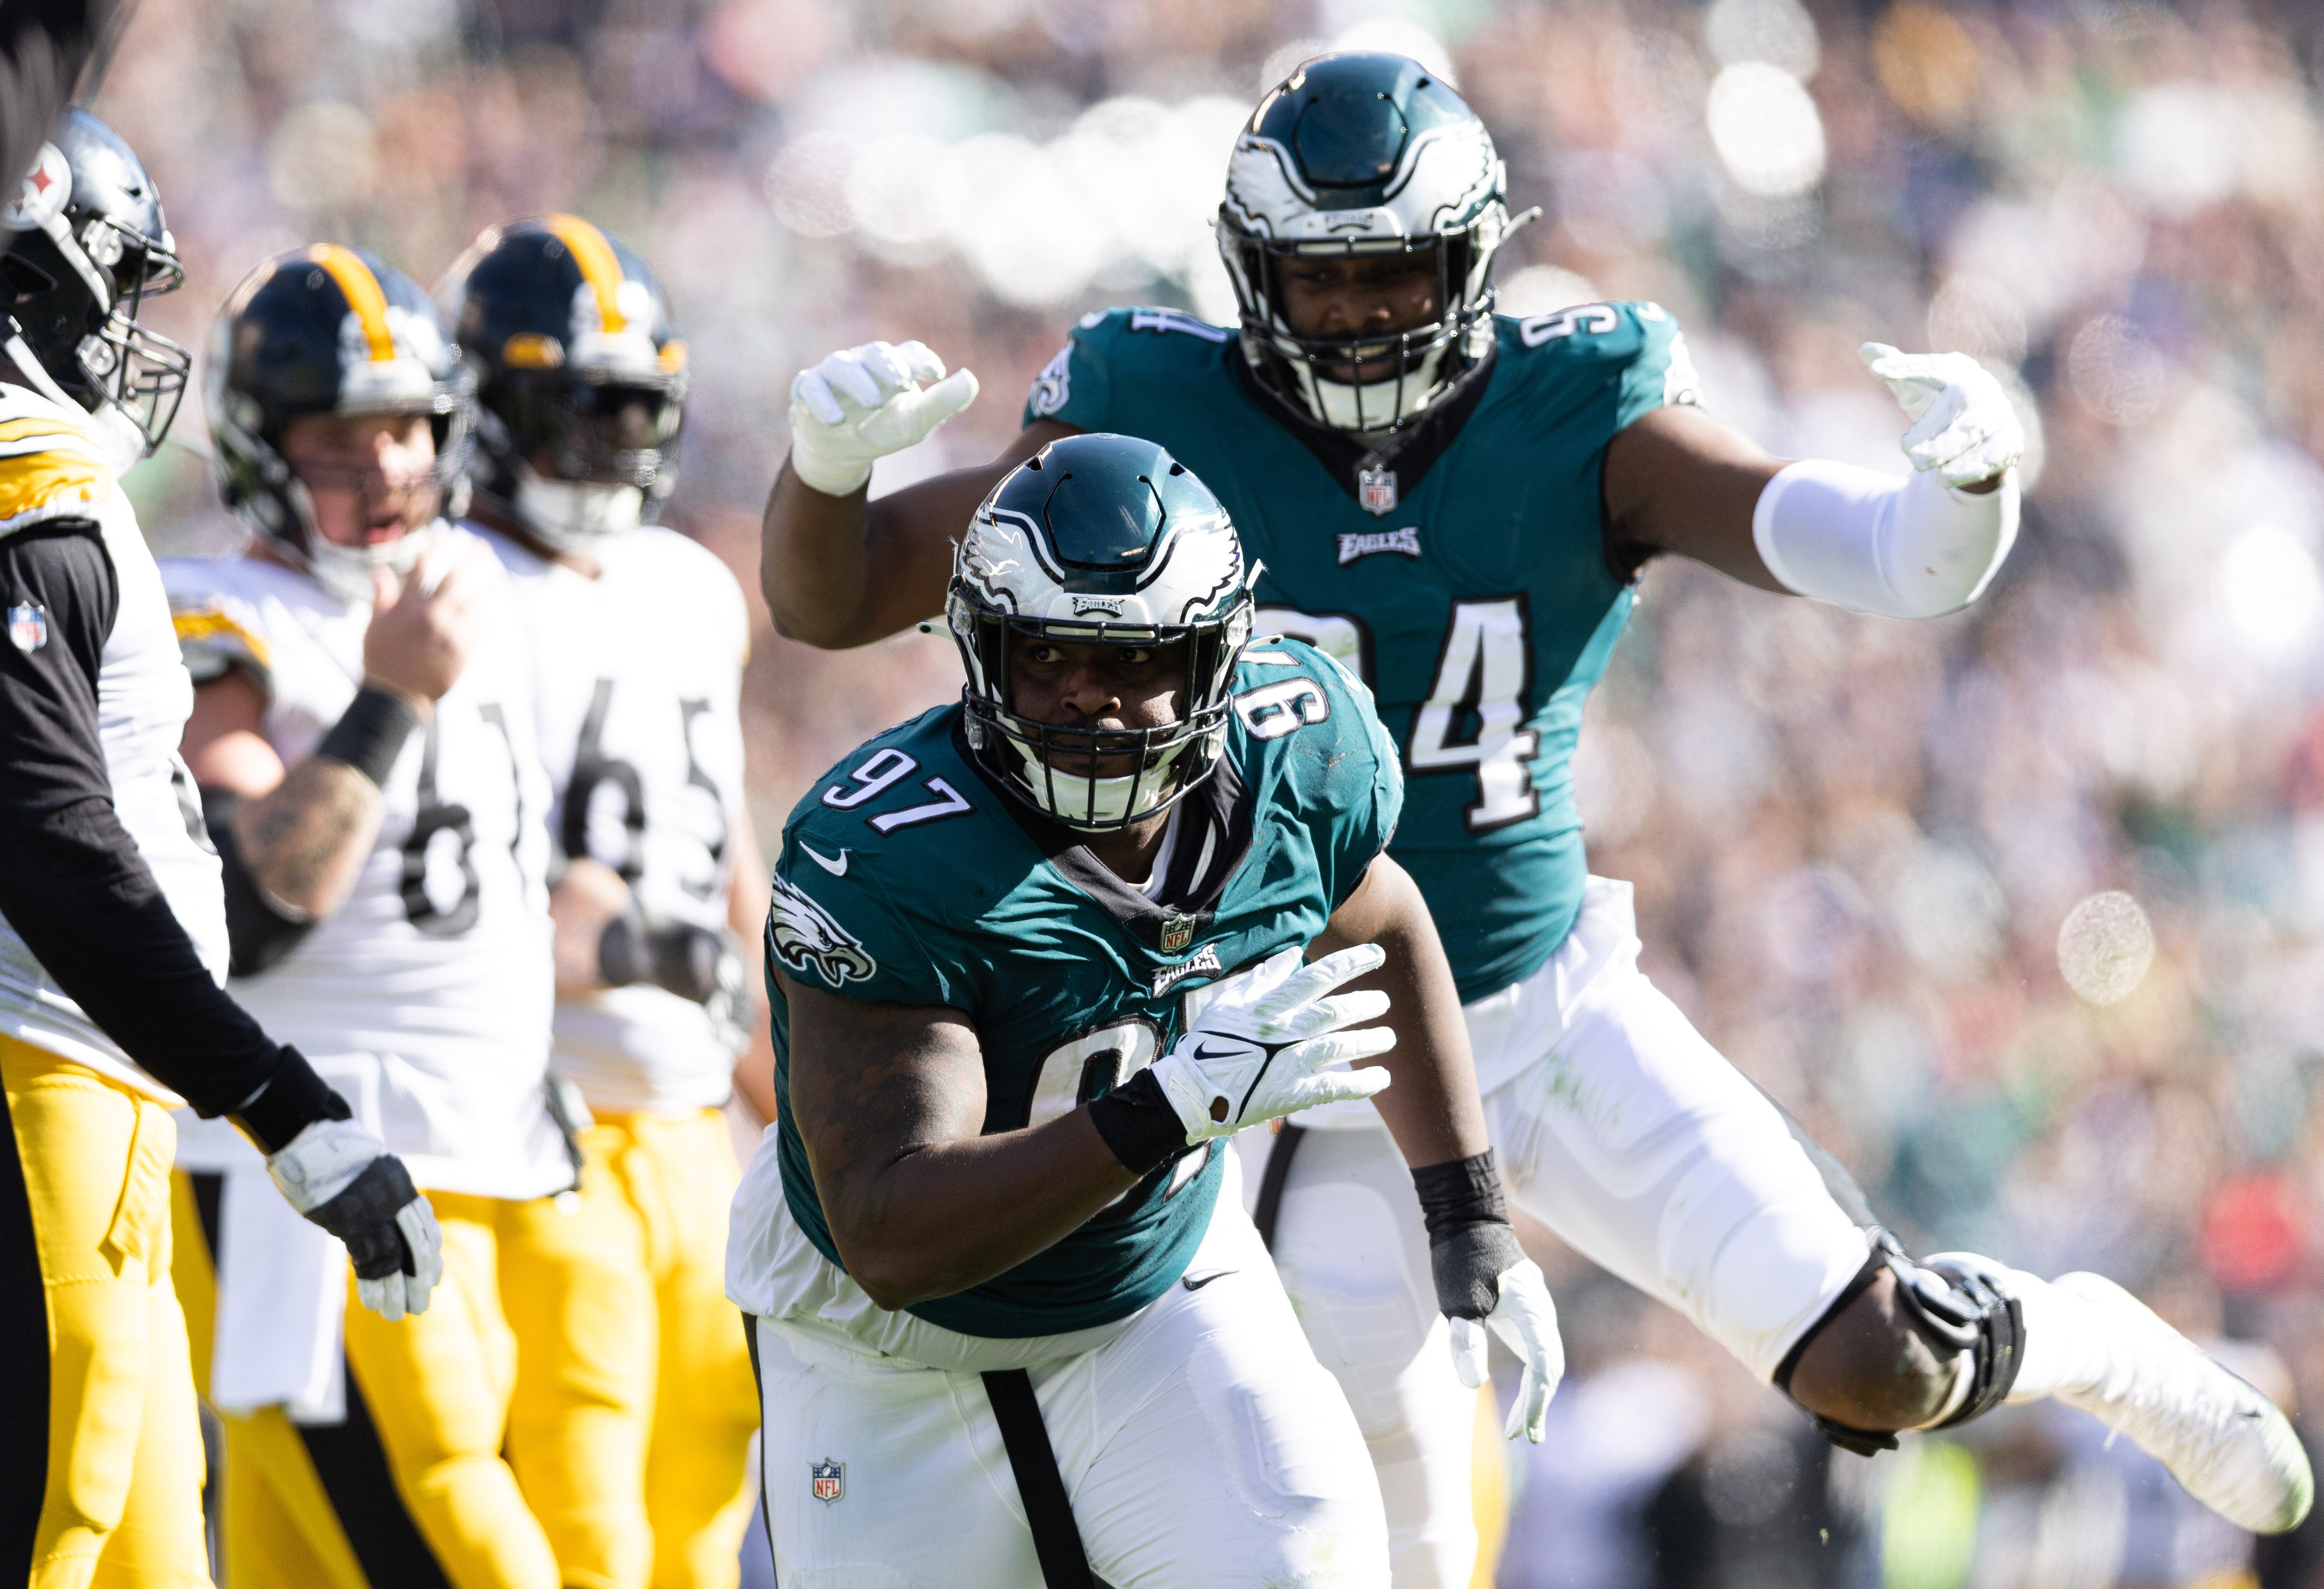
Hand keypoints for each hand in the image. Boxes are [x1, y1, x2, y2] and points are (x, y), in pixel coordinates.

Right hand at [265, 1118, 444, 1320]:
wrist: (312, 1131)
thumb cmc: (334, 1152)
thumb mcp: (369, 1171)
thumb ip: (381, 1195)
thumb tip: (383, 1223)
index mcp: (401, 1186)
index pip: (424, 1226)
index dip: (429, 1255)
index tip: (434, 1277)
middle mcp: (395, 1198)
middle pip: (416, 1246)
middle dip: (419, 1278)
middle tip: (422, 1304)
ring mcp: (373, 1209)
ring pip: (394, 1257)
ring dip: (397, 1289)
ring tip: (399, 1314)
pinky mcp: (349, 1219)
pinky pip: (368, 1257)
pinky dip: (373, 1282)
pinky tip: (375, 1303)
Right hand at [361, 535, 494, 705]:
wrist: (395, 696)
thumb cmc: (381, 660)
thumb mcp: (374, 625)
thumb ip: (382, 596)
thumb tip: (379, 570)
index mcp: (407, 606)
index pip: (423, 568)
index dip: (435, 548)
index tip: (446, 533)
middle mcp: (430, 615)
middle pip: (455, 579)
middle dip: (471, 559)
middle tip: (483, 546)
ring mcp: (449, 632)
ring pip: (475, 602)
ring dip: (490, 587)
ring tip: (501, 576)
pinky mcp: (462, 649)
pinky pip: (482, 628)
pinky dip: (491, 616)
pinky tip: (500, 608)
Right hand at [788, 340, 978, 496]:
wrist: (842, 452)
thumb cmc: (883, 428)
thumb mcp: (918, 421)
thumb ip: (945, 401)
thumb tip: (970, 379)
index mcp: (891, 365)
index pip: (909, 352)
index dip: (922, 359)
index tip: (937, 374)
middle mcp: (862, 362)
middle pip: (876, 352)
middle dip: (889, 365)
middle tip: (903, 384)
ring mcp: (832, 373)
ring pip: (842, 366)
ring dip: (858, 382)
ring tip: (874, 403)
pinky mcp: (806, 389)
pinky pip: (810, 387)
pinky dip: (822, 401)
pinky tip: (835, 419)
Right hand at [1149, 944, 1393, 1141]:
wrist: (1190, 1093)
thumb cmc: (1208, 1043)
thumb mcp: (1228, 1002)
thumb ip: (1263, 979)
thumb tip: (1294, 955)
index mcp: (1268, 1006)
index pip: (1317, 977)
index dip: (1351, 963)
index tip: (1377, 954)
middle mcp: (1281, 1032)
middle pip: (1334, 1012)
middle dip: (1365, 1004)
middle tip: (1384, 1000)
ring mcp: (1287, 1064)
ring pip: (1338, 1047)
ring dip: (1369, 1042)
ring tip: (1389, 1038)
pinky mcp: (1290, 1094)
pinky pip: (1333, 1087)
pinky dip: (1360, 1084)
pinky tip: (1381, 1079)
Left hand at [1440, 1238, 1563, 1442]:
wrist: (1470, 1219)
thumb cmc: (1463, 1258)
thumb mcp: (1459, 1301)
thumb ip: (1466, 1341)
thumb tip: (1472, 1386)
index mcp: (1533, 1314)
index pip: (1542, 1371)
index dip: (1534, 1405)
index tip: (1523, 1433)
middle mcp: (1543, 1315)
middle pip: (1549, 1370)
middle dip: (1536, 1407)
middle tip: (1521, 1438)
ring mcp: (1538, 1313)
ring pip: (1546, 1362)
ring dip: (1535, 1395)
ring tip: (1520, 1428)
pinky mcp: (1528, 1313)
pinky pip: (1538, 1351)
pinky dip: (1532, 1378)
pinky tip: (1523, 1394)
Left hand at [1859, 343, 2023, 491]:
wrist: (1978, 440)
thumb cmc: (1939, 410)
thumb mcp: (1916, 391)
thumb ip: (1895, 370)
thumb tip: (1866, 350)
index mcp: (1959, 371)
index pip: (1933, 366)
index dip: (1906, 366)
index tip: (1877, 369)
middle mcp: (1983, 388)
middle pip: (1959, 397)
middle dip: (1930, 422)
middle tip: (1905, 448)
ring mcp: (2000, 414)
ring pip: (1975, 428)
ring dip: (1945, 447)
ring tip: (1919, 464)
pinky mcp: (2010, 442)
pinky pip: (1993, 454)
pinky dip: (1967, 468)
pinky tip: (1943, 480)